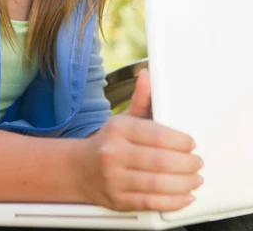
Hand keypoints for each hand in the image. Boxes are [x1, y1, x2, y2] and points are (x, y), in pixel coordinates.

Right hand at [79, 72, 202, 211]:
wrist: (79, 168)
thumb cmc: (108, 142)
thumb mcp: (123, 119)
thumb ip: (141, 100)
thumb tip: (147, 75)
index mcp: (118, 129)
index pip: (156, 135)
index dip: (179, 141)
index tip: (191, 143)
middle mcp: (114, 153)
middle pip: (160, 161)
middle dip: (186, 163)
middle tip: (197, 162)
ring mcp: (115, 179)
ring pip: (157, 184)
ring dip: (184, 183)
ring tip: (196, 179)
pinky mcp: (118, 200)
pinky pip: (151, 203)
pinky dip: (173, 202)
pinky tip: (185, 196)